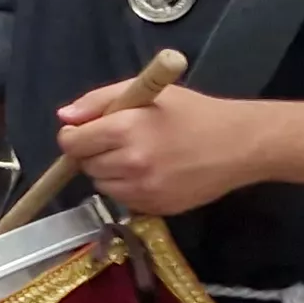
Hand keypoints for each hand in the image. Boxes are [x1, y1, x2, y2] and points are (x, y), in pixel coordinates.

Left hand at [55, 84, 255, 218]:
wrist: (239, 145)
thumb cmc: (193, 113)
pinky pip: (124, 200)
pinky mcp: (156, 209)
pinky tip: (152, 172)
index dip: (75, 135)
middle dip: (94, 152)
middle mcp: (131, 164)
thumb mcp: (147, 93)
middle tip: (121, 140)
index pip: (72, 143)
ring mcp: (144, 191)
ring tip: (138, 155)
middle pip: (85, 165)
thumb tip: (63, 118)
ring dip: (109, 172)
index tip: (87, 130)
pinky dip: (128, 188)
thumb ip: (99, 101)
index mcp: (126, 130)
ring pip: (102, 185)